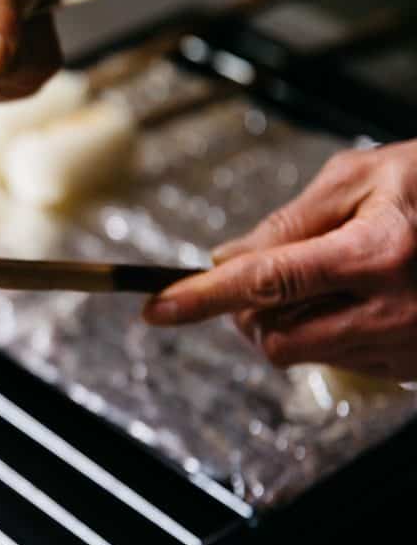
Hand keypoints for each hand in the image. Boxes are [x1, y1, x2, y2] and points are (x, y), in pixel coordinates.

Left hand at [143, 141, 416, 380]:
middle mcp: (391, 312)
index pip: (263, 282)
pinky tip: (351, 298)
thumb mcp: (364, 177)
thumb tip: (226, 258)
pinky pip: (339, 361)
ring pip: (301, 353)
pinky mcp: (413, 367)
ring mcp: (406, 347)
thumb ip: (289, 221)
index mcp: (375, 255)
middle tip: (259, 277)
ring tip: (322, 276)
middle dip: (247, 312)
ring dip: (285, 321)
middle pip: (273, 337)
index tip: (155, 308)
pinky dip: (323, 333)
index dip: (201, 297)